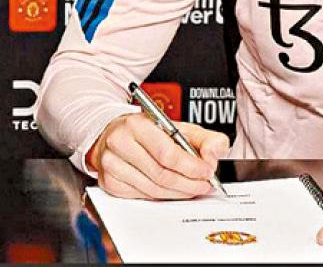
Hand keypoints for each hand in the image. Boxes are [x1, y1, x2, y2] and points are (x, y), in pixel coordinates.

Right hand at [86, 113, 228, 199]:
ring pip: (152, 190)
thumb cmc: (149, 132)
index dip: (190, 167)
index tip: (207, 172)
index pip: (166, 153)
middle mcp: (119, 143)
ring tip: (191, 188)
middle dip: (188, 184)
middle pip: (161, 175)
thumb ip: (206, 138)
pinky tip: (170, 190)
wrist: (116, 134)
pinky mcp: (109, 182)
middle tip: (204, 185)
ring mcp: (111, 164)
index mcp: (137, 124)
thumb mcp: (179, 127)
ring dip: (178, 193)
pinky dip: (161, 197)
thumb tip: (214, 155)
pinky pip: (141, 197)